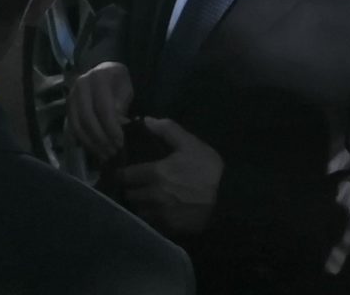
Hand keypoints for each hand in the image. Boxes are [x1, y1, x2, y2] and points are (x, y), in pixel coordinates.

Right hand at [67, 61, 133, 160]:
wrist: (104, 73)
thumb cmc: (118, 83)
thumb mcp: (125, 89)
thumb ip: (121, 105)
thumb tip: (119, 126)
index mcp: (98, 77)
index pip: (102, 107)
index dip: (111, 127)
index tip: (120, 142)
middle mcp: (80, 85)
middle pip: (87, 118)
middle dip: (101, 138)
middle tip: (113, 152)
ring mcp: (71, 96)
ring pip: (78, 125)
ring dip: (92, 143)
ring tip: (106, 155)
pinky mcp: (67, 107)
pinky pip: (73, 128)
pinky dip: (84, 142)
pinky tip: (96, 150)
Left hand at [120, 117, 222, 236]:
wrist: (228, 200)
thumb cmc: (208, 170)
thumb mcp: (190, 144)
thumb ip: (167, 130)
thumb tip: (146, 120)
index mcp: (155, 173)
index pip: (125, 176)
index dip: (121, 173)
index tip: (121, 171)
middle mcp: (153, 196)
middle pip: (129, 195)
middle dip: (129, 189)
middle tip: (132, 185)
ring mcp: (160, 215)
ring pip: (138, 211)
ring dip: (138, 205)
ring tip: (143, 199)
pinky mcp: (169, 228)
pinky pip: (152, 223)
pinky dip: (151, 218)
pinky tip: (156, 212)